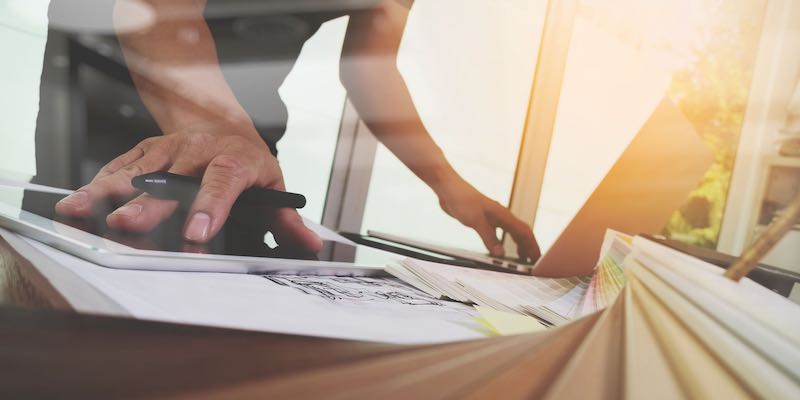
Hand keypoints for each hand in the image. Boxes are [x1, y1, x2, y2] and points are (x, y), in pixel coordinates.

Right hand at [55, 123, 321, 251]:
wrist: (221, 120)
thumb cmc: (246, 159)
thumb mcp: (272, 183)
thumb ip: (286, 219)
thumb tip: (310, 245)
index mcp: (234, 160)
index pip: (223, 181)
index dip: (210, 205)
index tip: (197, 233)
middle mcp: (199, 151)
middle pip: (172, 178)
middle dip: (149, 204)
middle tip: (127, 225)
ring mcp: (170, 149)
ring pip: (138, 169)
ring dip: (109, 191)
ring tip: (83, 211)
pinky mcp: (147, 149)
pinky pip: (121, 163)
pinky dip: (98, 182)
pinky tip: (79, 200)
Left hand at [435, 178, 539, 262]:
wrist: (449, 188)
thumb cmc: (462, 199)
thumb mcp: (475, 221)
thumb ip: (489, 237)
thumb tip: (501, 254)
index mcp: (503, 215)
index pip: (524, 232)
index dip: (532, 246)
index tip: (537, 258)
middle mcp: (501, 216)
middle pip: (521, 233)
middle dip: (528, 247)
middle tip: (532, 261)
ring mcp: (493, 217)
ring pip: (511, 232)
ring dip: (518, 244)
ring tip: (521, 258)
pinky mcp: (484, 220)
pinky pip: (499, 233)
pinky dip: (504, 242)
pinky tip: (500, 249)